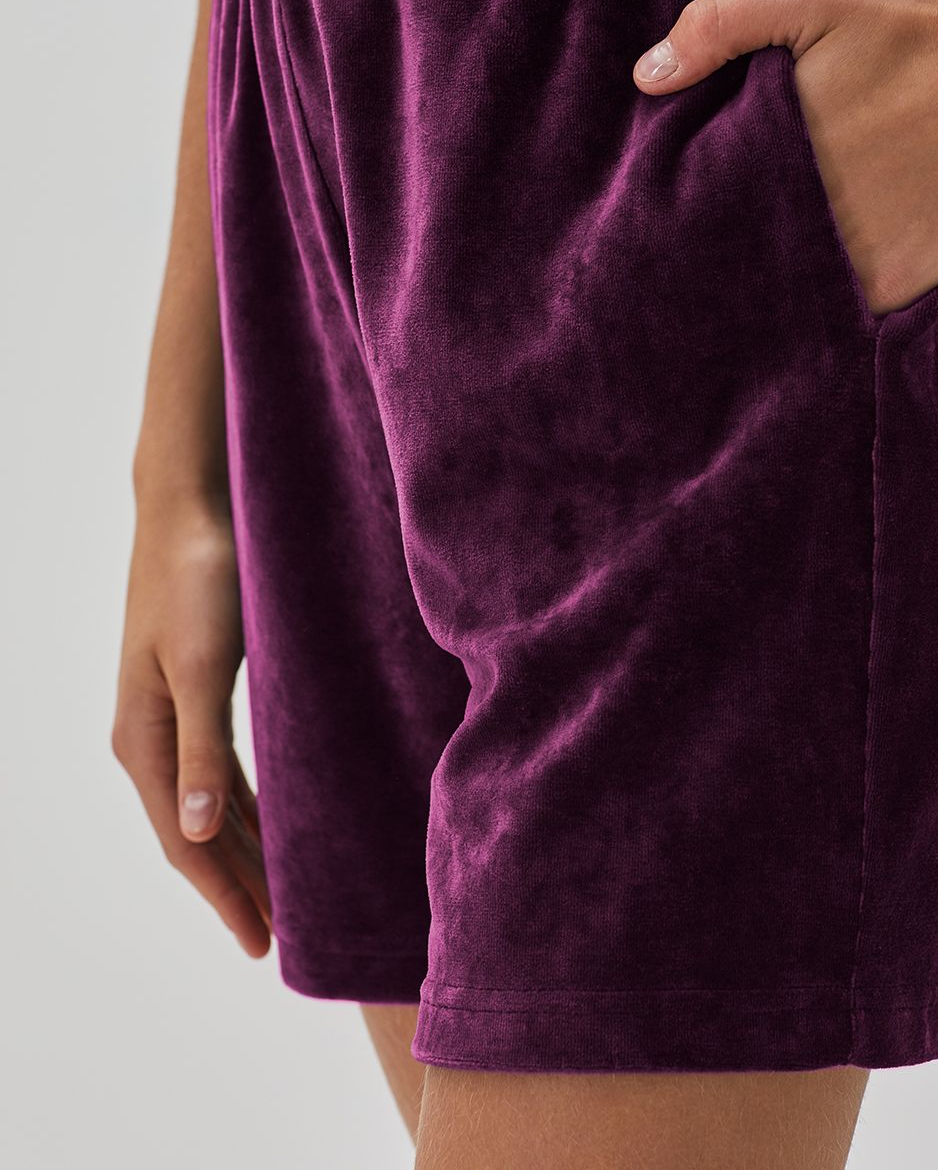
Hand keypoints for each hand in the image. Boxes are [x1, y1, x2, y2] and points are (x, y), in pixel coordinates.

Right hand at [112, 496, 270, 956]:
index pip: (186, 842)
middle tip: (280, 937)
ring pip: (209, 804)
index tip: (263, 944)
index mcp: (145, 739)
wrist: (192, 506)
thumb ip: (201, 748)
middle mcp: (152, 735)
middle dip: (235, 886)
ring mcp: (172, 712)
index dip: (224, 895)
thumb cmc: (198, 576)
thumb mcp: (202, 664)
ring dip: (242, 850)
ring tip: (280, 895)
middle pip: (196, 833)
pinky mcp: (197, 687)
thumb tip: (195, 834)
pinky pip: (221, 768)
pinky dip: (245, 804)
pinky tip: (272, 818)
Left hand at [632, 0, 937, 316]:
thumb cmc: (912, 29)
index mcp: (770, 167)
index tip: (663, 220)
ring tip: (758, 270)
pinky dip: (829, 304)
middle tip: (704, 249)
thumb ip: (719, 27)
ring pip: (788, 296)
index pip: (696, 217)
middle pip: (738, 263)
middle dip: (721, 255)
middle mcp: (810, 230)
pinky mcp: (900, 290)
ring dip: (774, 285)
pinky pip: (844, 312)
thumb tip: (645, 79)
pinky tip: (819, 278)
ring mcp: (858, 269)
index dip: (679, 220)